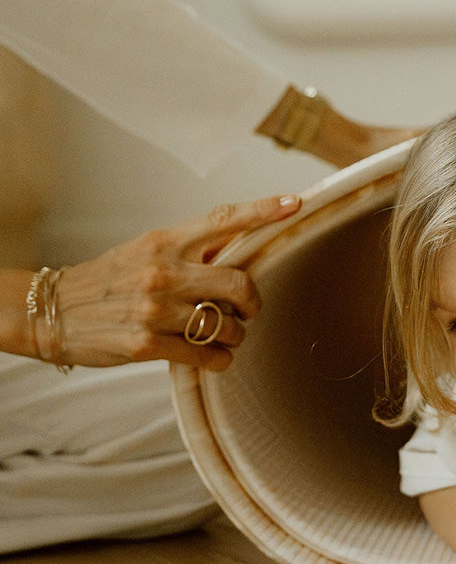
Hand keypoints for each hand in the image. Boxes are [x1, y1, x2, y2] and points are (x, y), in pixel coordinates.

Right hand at [50, 194, 300, 369]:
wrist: (53, 312)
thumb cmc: (110, 280)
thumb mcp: (146, 250)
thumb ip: (191, 250)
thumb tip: (239, 250)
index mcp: (166, 241)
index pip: (224, 220)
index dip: (264, 211)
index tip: (295, 204)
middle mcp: (163, 271)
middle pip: (239, 284)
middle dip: (253, 303)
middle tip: (248, 311)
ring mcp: (155, 309)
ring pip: (227, 326)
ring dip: (234, 335)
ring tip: (223, 335)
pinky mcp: (147, 344)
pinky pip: (207, 356)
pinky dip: (219, 360)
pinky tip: (214, 357)